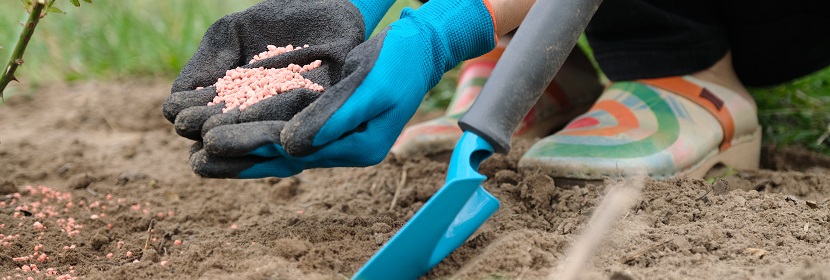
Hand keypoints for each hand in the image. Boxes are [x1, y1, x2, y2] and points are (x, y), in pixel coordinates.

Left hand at [190, 0, 497, 177]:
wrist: (419, 47)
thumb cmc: (401, 64)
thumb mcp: (372, 88)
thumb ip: (333, 118)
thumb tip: (290, 146)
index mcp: (357, 149)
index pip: (296, 153)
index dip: (254, 148)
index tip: (215, 143)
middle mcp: (342, 149)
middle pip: (283, 157)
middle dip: (240, 157)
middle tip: (196, 158)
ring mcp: (335, 136)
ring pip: (279, 148)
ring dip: (243, 150)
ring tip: (201, 154)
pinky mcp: (327, 119)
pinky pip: (285, 130)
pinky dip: (257, 130)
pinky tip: (229, 128)